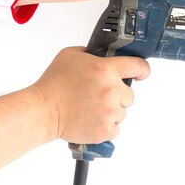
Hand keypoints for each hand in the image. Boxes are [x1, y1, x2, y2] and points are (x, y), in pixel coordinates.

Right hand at [32, 47, 150, 143]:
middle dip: (117, 95)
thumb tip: (104, 56)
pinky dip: (106, 127)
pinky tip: (91, 120)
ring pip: (122, 112)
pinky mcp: (105, 130)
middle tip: (97, 96)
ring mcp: (110, 111)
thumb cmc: (54, 84)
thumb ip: (93, 54)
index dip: (142, 70)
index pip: (137, 66)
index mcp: (105, 69)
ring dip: (111, 112)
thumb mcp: (71, 55)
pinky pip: (116, 129)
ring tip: (90, 108)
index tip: (142, 73)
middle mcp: (111, 90)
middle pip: (129, 95)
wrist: (42, 110)